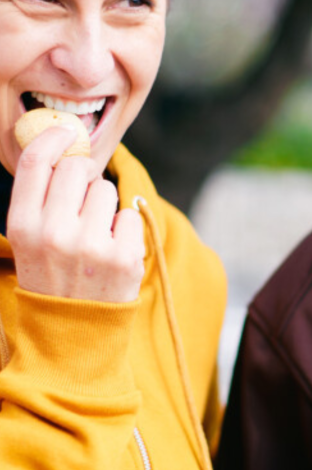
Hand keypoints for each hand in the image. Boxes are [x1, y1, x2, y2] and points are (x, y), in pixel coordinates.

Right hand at [7, 127, 144, 302]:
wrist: (74, 336)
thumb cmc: (52, 277)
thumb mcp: (29, 240)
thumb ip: (41, 197)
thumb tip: (66, 146)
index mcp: (24, 226)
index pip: (36, 161)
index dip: (53, 138)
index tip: (65, 134)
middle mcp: (54, 233)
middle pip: (76, 168)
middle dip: (82, 178)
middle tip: (81, 204)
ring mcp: (91, 246)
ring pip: (105, 189)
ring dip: (103, 206)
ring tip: (93, 238)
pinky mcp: (124, 257)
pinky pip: (128, 213)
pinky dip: (123, 229)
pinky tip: (111, 253)